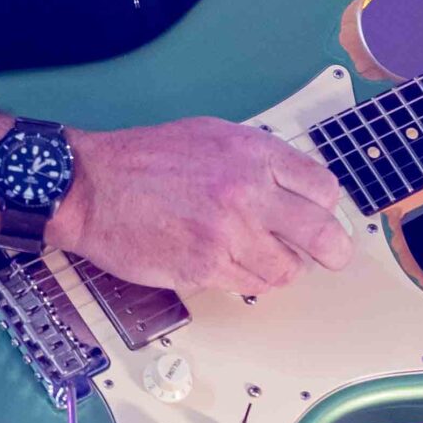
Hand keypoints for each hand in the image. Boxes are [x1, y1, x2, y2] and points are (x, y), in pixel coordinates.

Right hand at [49, 118, 355, 293]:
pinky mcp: (205, 268)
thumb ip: (257, 160)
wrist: (91, 185)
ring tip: (255, 255)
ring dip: (277, 267)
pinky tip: (225, 263)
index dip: (325, 208)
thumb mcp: (212, 136)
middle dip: (331, 250)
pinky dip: (243, 279)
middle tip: (330, 256)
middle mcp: (246, 192)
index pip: (323, 188)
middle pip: (321, 234)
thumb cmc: (143, 160)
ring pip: (285, 270)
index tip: (321, 216)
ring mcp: (227, 234)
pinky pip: (249, 286)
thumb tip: (293, 188)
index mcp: (252, 154)